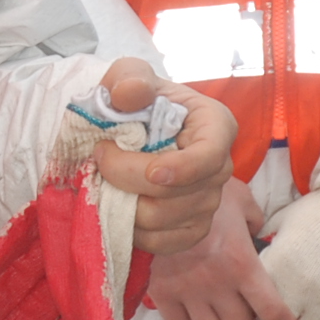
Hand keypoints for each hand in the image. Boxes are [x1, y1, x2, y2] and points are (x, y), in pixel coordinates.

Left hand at [91, 57, 234, 254]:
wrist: (131, 129)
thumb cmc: (136, 100)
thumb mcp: (130, 76)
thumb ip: (130, 77)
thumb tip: (132, 92)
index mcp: (215, 126)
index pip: (210, 156)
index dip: (183, 170)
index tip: (152, 173)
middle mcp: (220, 168)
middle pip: (179, 195)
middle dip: (129, 181)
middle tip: (99, 155)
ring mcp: (209, 202)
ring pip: (163, 221)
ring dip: (124, 205)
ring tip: (106, 180)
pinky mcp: (192, 228)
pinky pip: (162, 243)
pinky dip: (134, 231)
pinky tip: (120, 206)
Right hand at [149, 184, 302, 319]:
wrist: (159, 191)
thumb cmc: (204, 192)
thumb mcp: (242, 200)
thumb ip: (255, 221)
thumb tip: (258, 235)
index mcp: (242, 264)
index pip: (272, 311)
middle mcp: (218, 285)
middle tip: (246, 315)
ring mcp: (188, 292)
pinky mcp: (162, 292)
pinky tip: (190, 309)